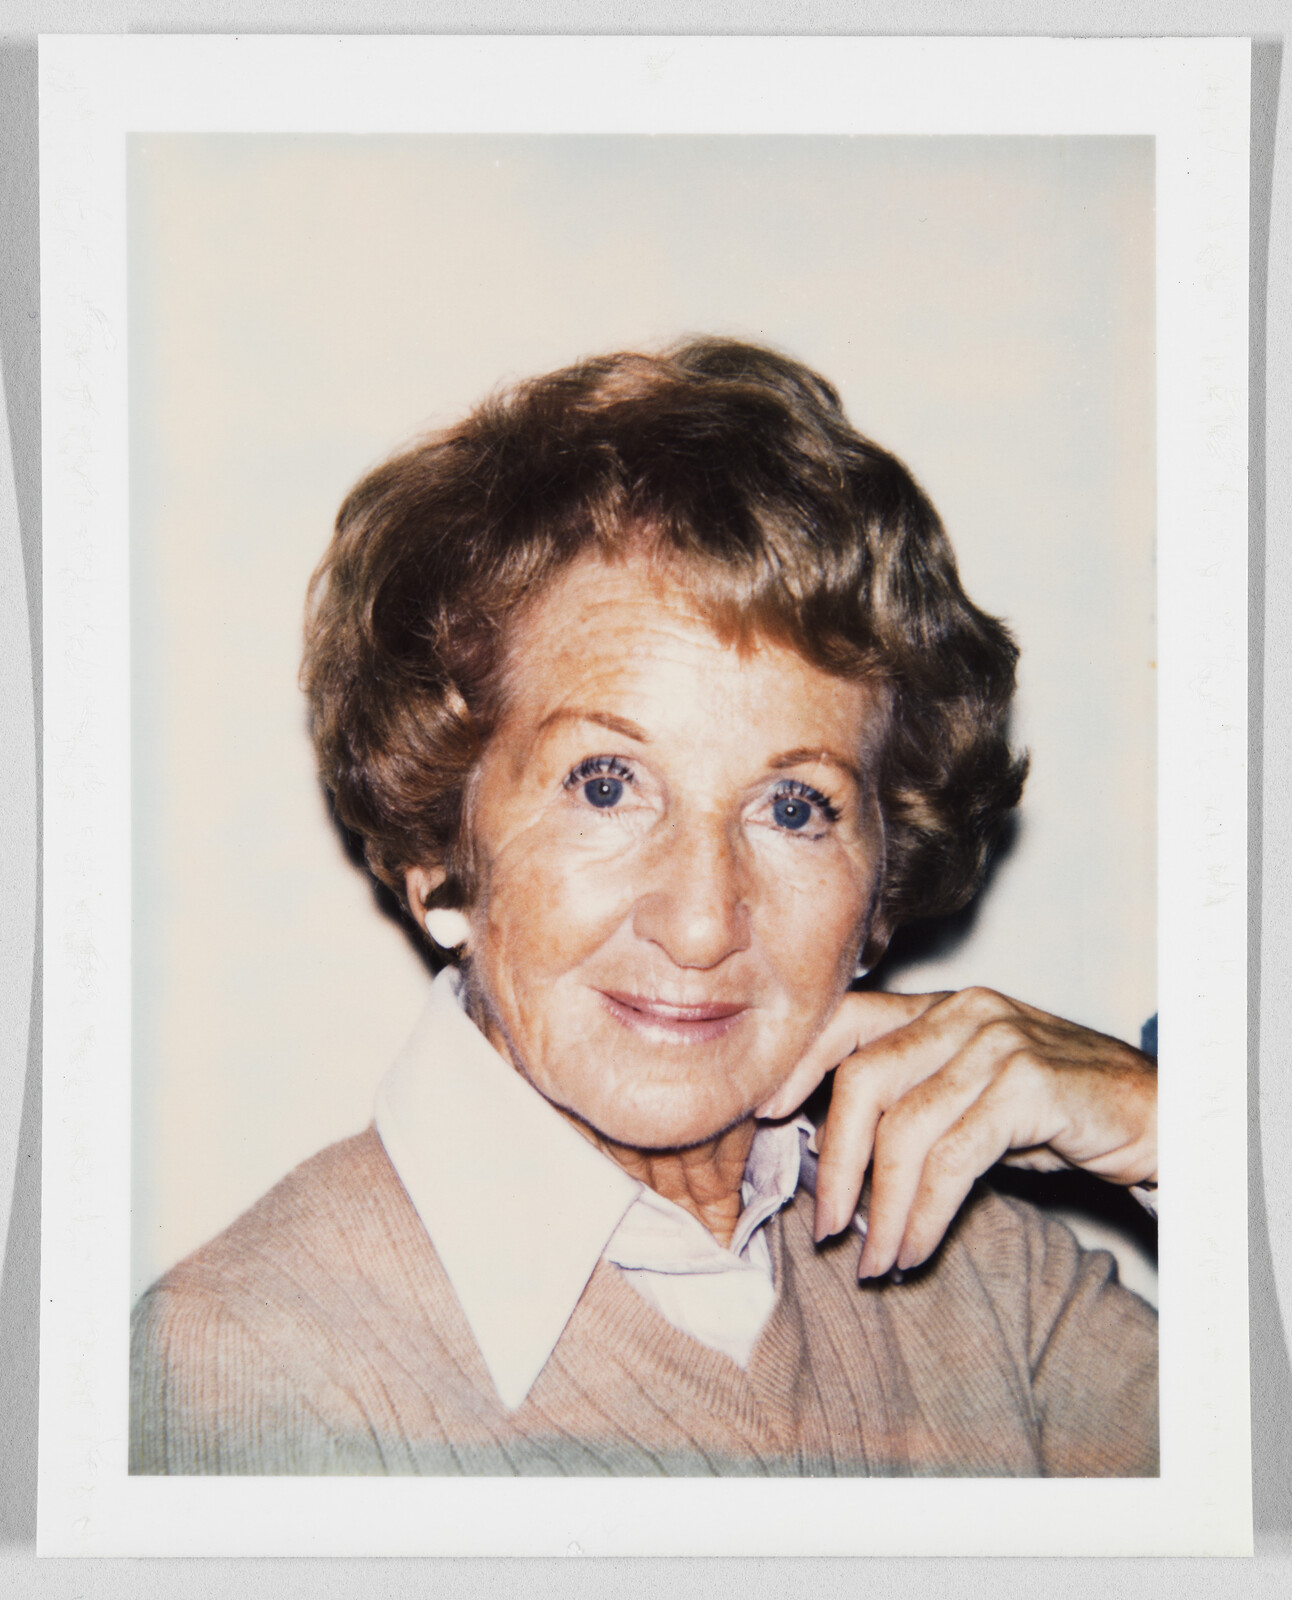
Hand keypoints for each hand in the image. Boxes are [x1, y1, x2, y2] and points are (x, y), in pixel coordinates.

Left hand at [756, 987, 1156, 1277]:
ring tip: (874, 1259)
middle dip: (834, 1161)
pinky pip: (953, 1156)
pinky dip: (926, 1212)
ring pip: (905, 1126)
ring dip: (882, 1206)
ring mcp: (997, 1042)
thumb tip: (834, 1156)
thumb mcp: (974, 1099)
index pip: (845, 1018)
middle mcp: (962, 1012)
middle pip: (862, 1076)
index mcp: (939, 1008)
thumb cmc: (1058, 1113)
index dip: (797, 1064)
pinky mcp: (1029, 1084)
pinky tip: (916, 1248)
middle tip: (827, 1228)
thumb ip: (913, 1107)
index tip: (765, 1119)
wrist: (1158, 1117)